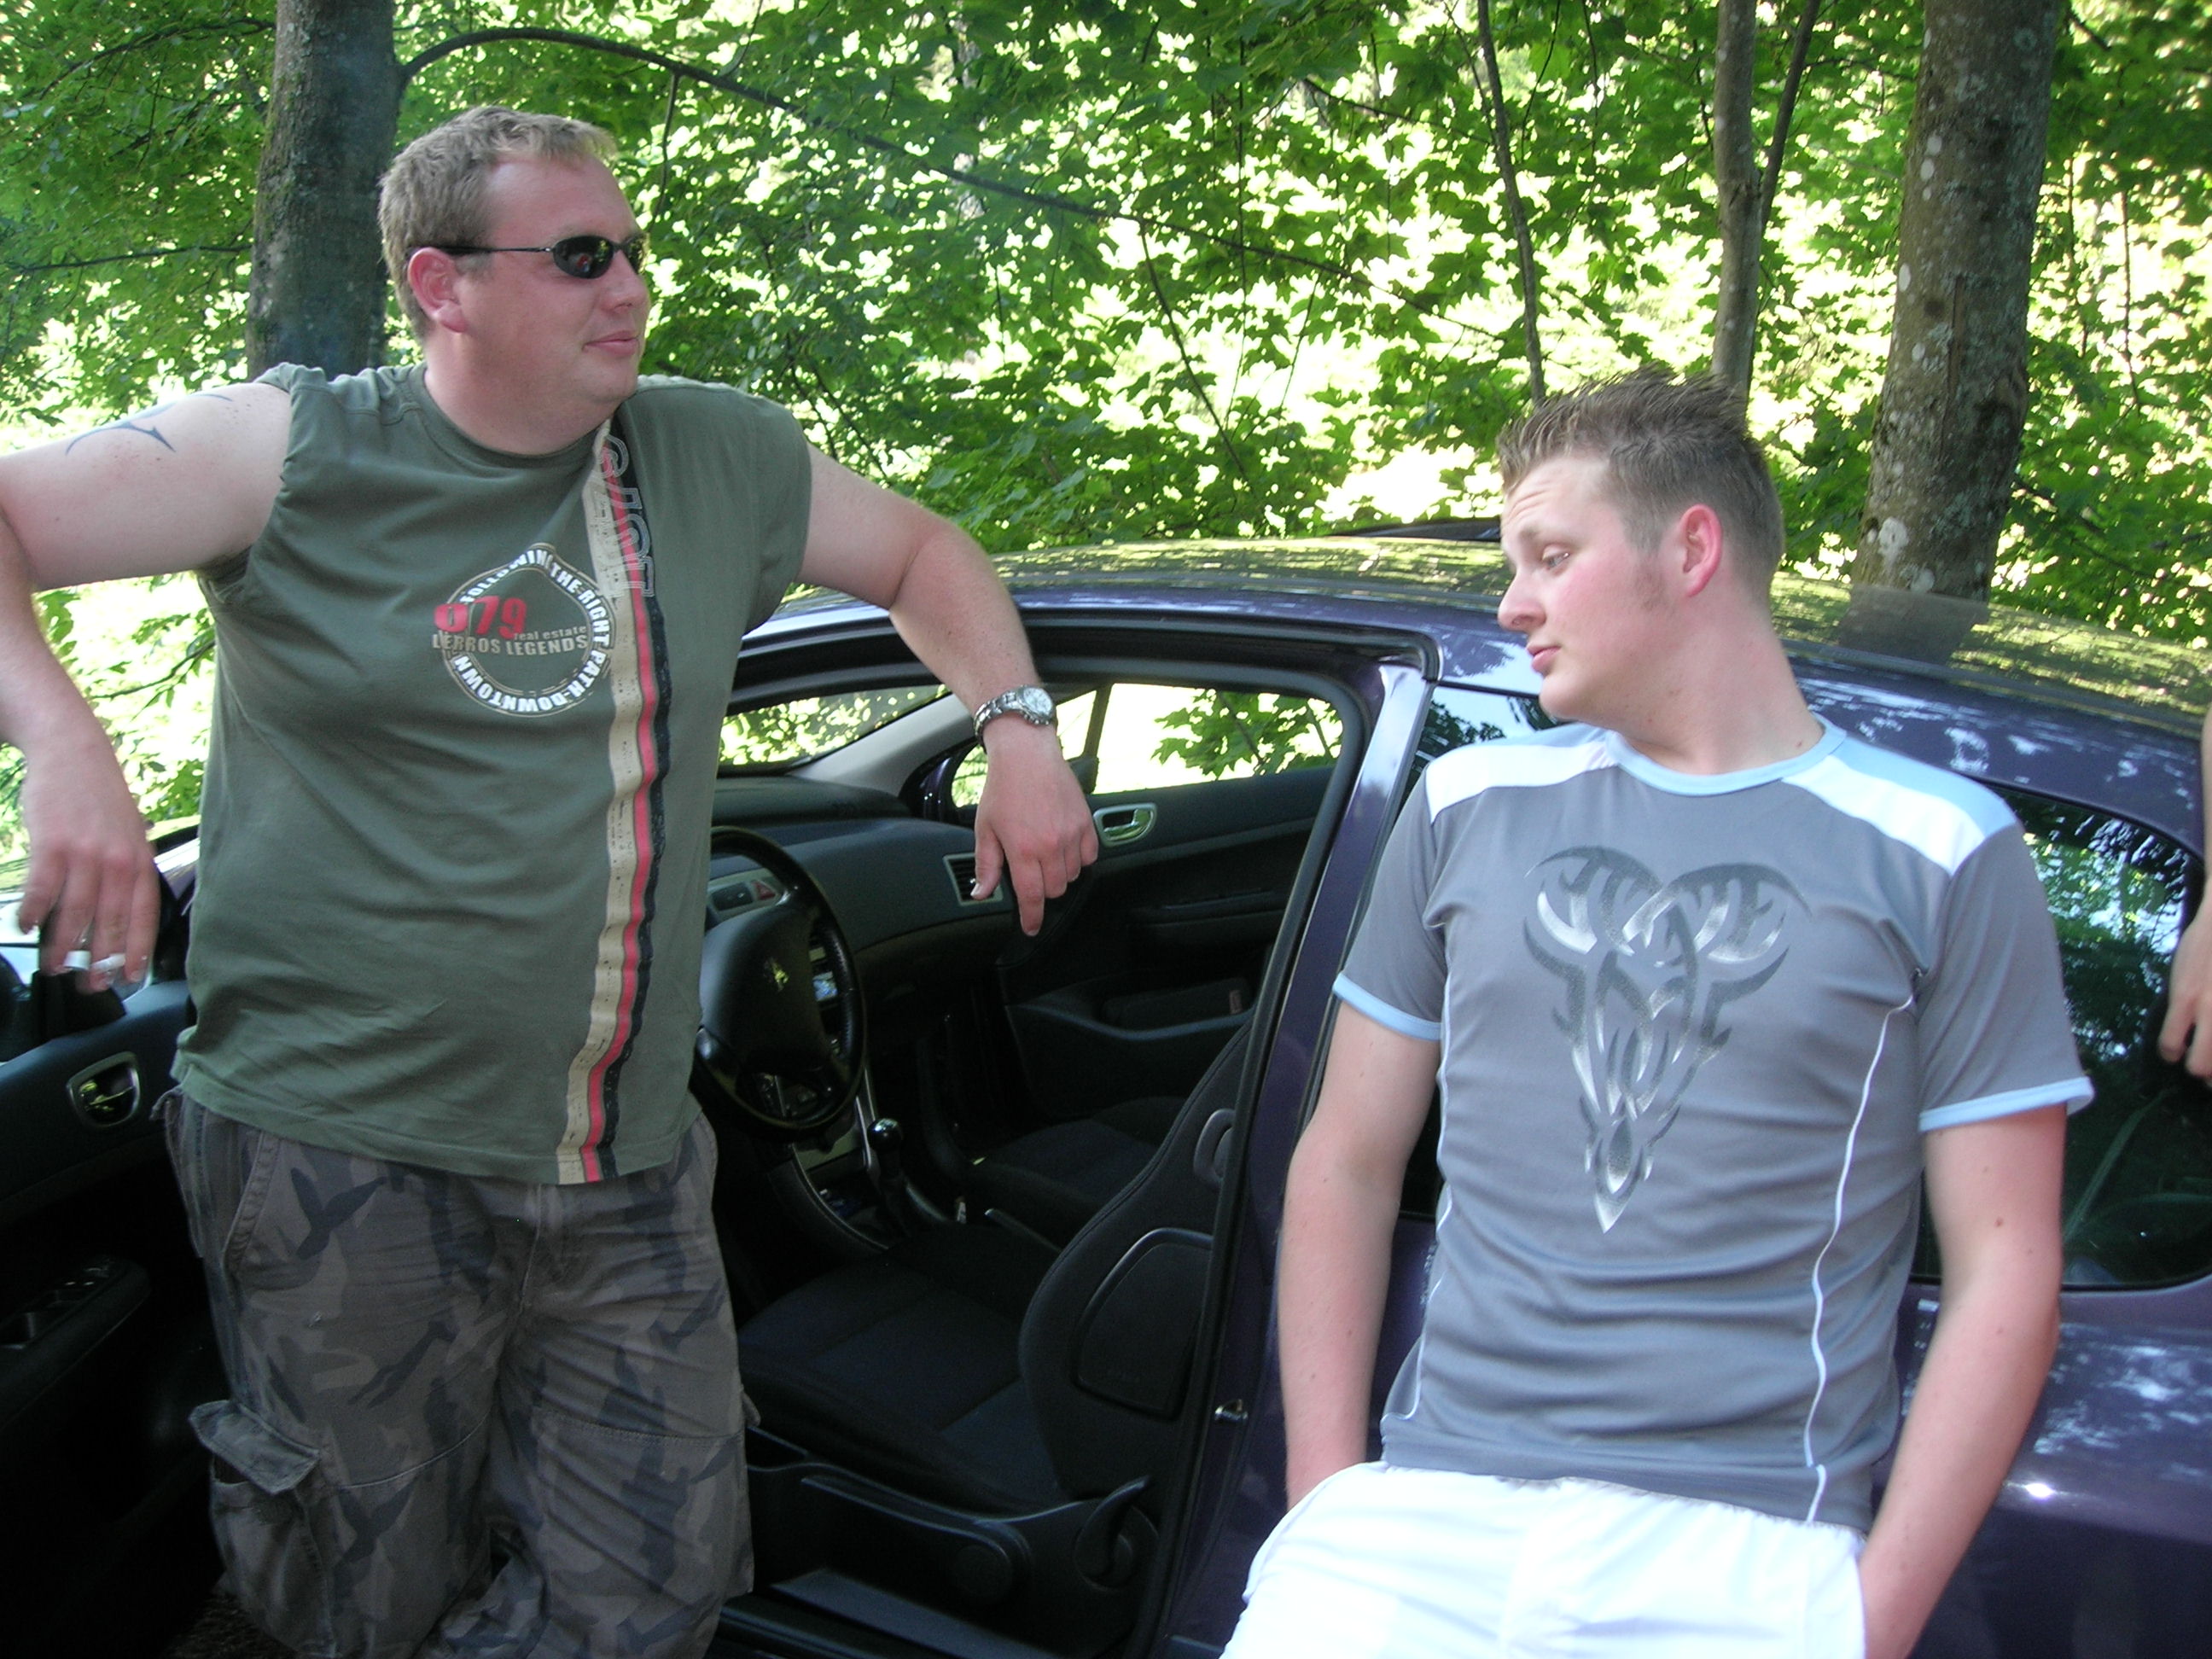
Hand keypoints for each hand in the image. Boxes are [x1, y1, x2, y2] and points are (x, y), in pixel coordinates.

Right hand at [14, 718, 156, 988]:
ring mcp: (86, 853)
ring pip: (75, 913)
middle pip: (109, 922)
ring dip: (61, 945)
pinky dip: (33, 912)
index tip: (129, 977)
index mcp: (139, 860)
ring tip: (52, 965)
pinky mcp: (53, 843)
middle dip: (98, 961)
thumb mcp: (128, 833)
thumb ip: (127, 871)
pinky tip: (26, 925)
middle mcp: (118, 861)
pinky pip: (42, 889)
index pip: (143, 916)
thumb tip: (122, 913)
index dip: (137, 951)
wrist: (74, 752)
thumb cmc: (99, 797)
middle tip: (86, 985)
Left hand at [969, 719, 1097, 933]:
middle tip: (1031, 874)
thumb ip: (986, 865)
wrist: (1027, 755)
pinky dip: (1079, 859)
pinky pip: (1089, 856)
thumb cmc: (1003, 789)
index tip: (1032, 928)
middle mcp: (1050, 845)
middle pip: (1055, 889)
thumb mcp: (985, 828)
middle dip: (1043, 890)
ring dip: (1060, 874)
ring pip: (1072, 875)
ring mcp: (1071, 834)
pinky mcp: (1085, 823)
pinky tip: (1065, 848)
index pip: (1032, 897)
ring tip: (1045, 856)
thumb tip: (982, 892)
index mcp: (1023, 849)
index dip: (1032, 918)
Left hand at [2160, 908, 2211, 1077]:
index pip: (2170, 1044)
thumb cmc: (2203, 945)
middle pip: (2201, 1065)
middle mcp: (2210, 1009)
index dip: (2171, 1053)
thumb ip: (2182, 1004)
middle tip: (2202, 1062)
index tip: (2176, 1051)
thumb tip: (2183, 1032)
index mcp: (2185, 998)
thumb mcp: (2181, 973)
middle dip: (2200, 1069)